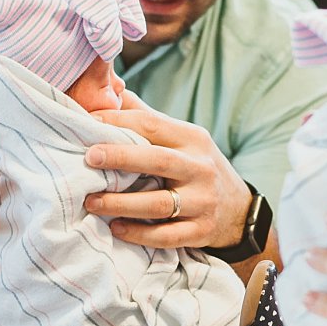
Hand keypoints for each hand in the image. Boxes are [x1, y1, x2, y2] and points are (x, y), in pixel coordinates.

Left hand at [84, 89, 251, 249]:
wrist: (239, 209)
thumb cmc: (197, 167)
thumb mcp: (184, 138)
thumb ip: (149, 119)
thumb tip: (112, 90)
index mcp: (193, 139)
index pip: (153, 125)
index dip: (118, 122)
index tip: (86, 123)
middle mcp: (200, 168)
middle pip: (158, 160)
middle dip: (121, 157)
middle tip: (88, 157)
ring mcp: (203, 201)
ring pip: (158, 203)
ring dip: (121, 203)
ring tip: (91, 201)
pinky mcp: (201, 231)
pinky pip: (166, 235)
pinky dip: (139, 234)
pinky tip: (116, 228)